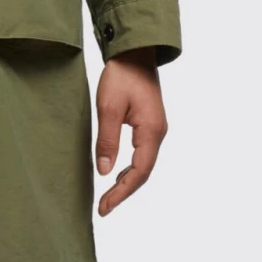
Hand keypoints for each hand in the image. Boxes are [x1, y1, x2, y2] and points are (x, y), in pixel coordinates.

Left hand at [94, 49, 167, 214]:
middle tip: (103, 208)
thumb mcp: (108, 108)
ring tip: (108, 197)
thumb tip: (105, 172)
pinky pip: (143, 154)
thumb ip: (107, 140)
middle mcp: (158, 133)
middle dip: (123, 192)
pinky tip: (117, 174)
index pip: (139, 172)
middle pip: (143, 173)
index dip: (121, 193)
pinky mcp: (150, 125)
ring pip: (144, 165)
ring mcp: (156, 130)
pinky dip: (130, 169)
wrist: (135, 52)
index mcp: (151, 131)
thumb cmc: (121, 75)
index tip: (104, 207)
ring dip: (127, 182)